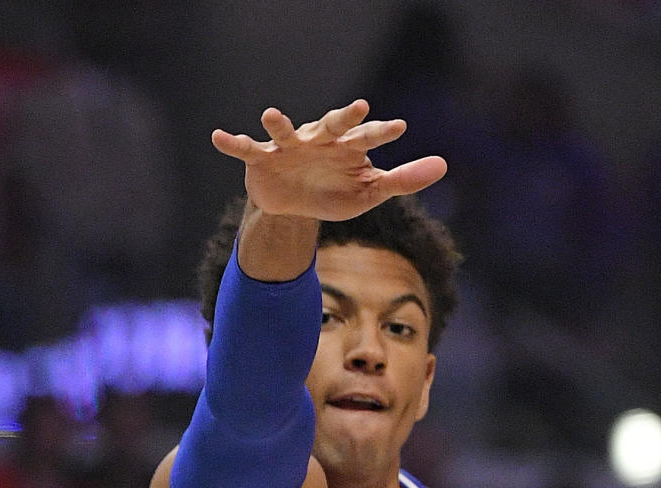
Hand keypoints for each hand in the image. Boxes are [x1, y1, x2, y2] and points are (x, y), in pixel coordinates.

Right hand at [212, 100, 446, 220]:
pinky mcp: (262, 160)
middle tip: (359, 108)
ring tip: (270, 114)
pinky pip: (246, 149)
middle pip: (332, 126)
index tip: (399, 128)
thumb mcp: (371, 191)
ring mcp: (289, 147)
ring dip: (278, 123)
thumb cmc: (335, 191)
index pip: (367, 139)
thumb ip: (403, 179)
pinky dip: (231, 143)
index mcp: (346, 148)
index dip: (381, 134)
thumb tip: (443, 165)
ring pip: (285, 131)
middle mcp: (319, 140)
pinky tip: (217, 137)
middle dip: (343, 119)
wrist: (294, 204)